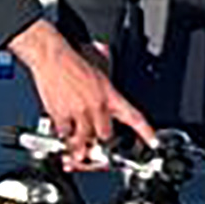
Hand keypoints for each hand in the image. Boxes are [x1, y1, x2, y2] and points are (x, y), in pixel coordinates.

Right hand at [12, 21, 154, 159]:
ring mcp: (79, 112)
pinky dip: (63, 135)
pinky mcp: (61, 115)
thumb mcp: (98, 61)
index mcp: (109, 93)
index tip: (153, 142)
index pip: (133, 116)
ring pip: (84, 139)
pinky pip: (64, 134)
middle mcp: (96, 105)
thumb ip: (105, 66)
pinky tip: (62, 131)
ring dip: (80, 144)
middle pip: (105, 135)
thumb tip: (105, 53)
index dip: (145, 131)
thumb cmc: (72, 57)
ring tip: (78, 151)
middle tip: (95, 142)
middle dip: (100, 140)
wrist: (51, 56)